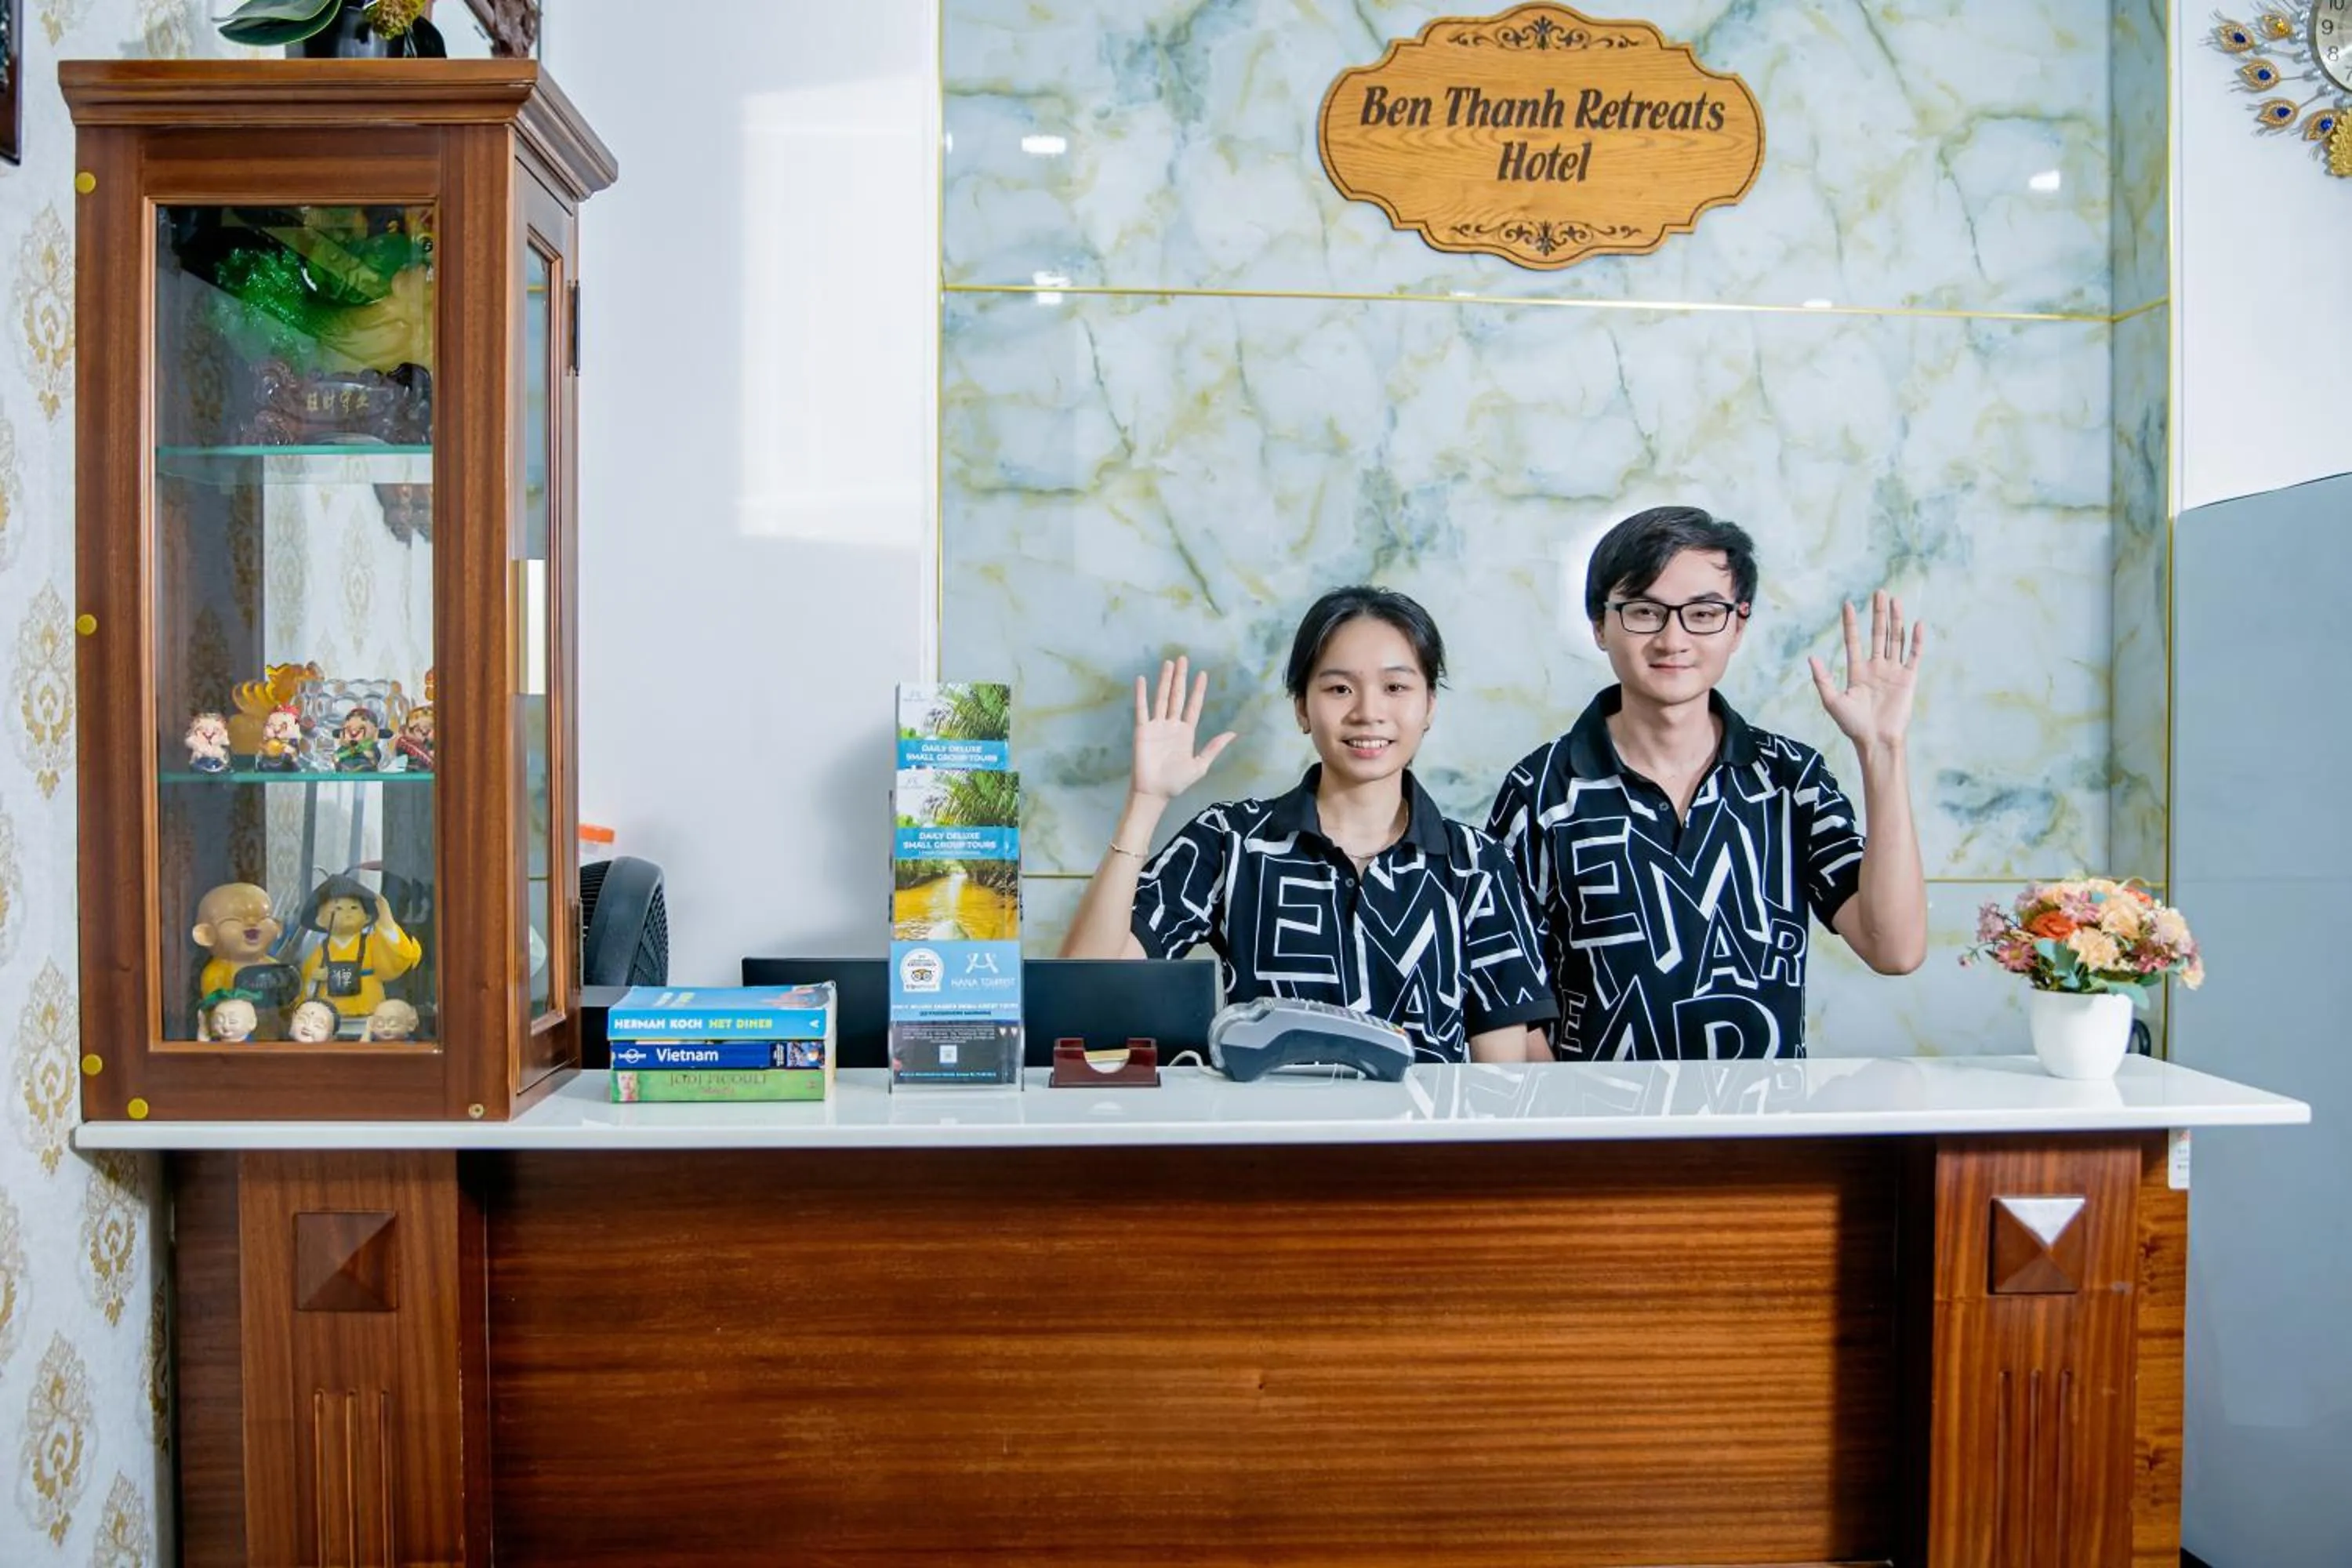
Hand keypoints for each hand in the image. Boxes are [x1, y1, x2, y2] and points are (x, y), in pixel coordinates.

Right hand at [1131, 656, 1235, 801]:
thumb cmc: (1176, 782)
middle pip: (1177, 696)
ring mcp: (1156, 726)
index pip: (1193, 706)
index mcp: (1186, 732)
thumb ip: (1214, 748)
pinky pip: (1142, 709)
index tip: (1202, 674)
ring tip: (1168, 663)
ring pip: (1161, 698)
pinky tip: (1142, 679)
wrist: (1155, 792)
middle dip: (1181, 678)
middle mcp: (1171, 725)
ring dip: (1165, 681)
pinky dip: (1141, 694)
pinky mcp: (1142, 730)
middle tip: (1183, 658)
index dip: (1198, 690)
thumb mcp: (1200, 766)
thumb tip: (1232, 734)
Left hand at [1809, 590, 1924, 752]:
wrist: (1875, 740)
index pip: (1854, 641)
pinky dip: (1915, 640)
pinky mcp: (1908, 679)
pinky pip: (1913, 656)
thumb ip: (1823, 678)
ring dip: (1895, 620)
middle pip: (1877, 634)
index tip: (1848, 605)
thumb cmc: (1852, 725)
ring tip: (1895, 600)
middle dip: (1878, 613)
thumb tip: (1811, 656)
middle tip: (1879, 592)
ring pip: (1895, 640)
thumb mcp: (1832, 701)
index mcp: (1857, 671)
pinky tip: (1917, 624)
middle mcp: (1876, 667)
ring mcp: (1893, 672)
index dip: (1851, 624)